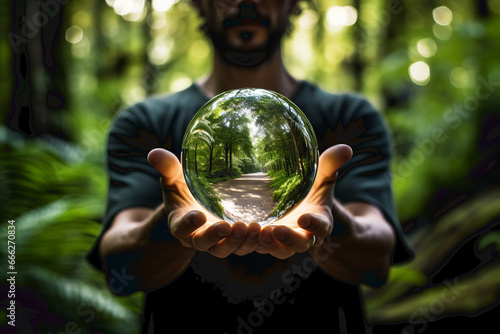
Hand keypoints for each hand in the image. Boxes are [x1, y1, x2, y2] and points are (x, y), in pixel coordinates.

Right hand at [147, 148, 260, 257]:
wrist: (198, 204)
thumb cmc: (184, 189)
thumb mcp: (174, 177)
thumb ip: (166, 167)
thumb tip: (154, 153)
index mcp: (180, 225)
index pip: (180, 228)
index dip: (188, 224)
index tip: (198, 215)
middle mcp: (197, 238)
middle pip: (205, 244)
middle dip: (217, 237)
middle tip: (229, 226)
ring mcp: (217, 242)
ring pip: (227, 249)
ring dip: (240, 241)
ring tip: (254, 228)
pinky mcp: (235, 241)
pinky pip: (244, 246)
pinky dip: (255, 242)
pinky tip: (268, 230)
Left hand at [256, 144, 352, 258]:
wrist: (297, 205)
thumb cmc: (312, 188)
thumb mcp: (322, 175)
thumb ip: (331, 164)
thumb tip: (346, 148)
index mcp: (319, 222)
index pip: (320, 226)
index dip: (314, 225)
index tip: (305, 218)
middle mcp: (302, 237)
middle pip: (298, 245)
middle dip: (289, 240)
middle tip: (277, 231)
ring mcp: (283, 242)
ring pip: (276, 249)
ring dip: (266, 244)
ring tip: (257, 231)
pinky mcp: (265, 242)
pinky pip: (256, 246)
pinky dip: (247, 241)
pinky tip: (235, 230)